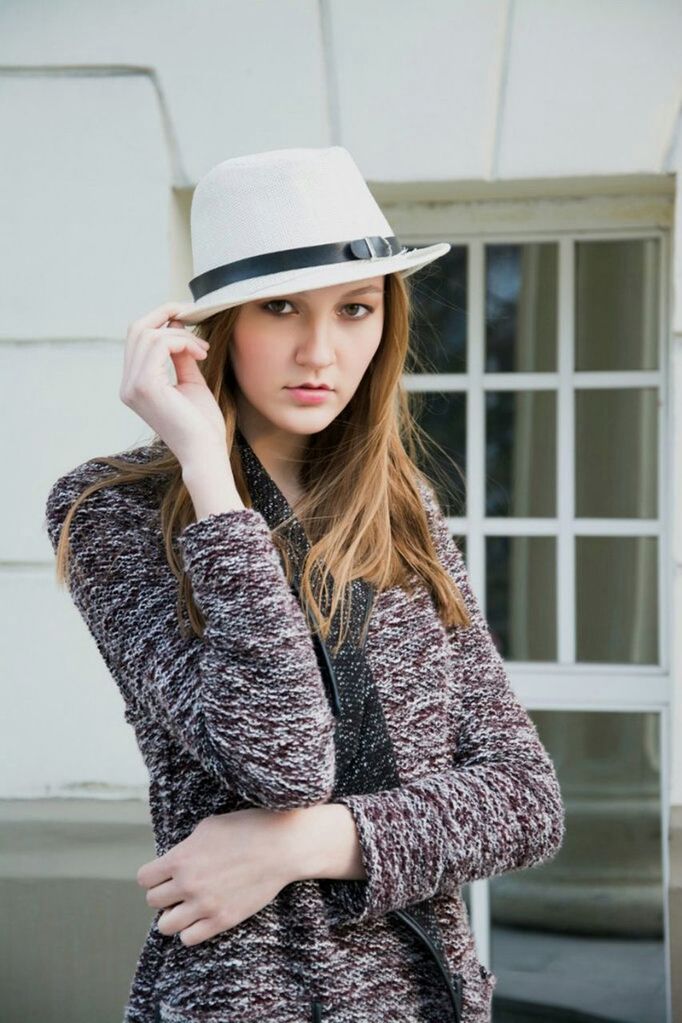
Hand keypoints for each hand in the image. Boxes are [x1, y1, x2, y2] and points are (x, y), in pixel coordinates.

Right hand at [120, 301, 229, 469]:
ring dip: (181, 335)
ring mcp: (133, 386)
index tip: (188, 321)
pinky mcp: (146, 386)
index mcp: (134, 385)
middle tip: (192, 315)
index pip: (137, 338)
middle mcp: (128, 385)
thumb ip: (180, 356)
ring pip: (149, 334)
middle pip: (136, 329)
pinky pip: (160, 344)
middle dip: (165, 314)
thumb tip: (175, 326)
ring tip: (203, 349)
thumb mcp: (190, 381)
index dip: (160, 321)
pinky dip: (183, 342)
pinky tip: (201, 354)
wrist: (206, 452)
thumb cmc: (202, 424)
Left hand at [136, 808, 298, 945]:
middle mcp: (188, 884)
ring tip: (188, 905)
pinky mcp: (222, 920)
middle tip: (180, 888)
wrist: (280, 846)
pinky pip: (189, 939)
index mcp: (181, 858)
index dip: (154, 875)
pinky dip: (191, 930)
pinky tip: (202, 916)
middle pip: (153, 901)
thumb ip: (185, 847)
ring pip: (165, 926)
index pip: (144, 878)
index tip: (166, 873)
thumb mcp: (208, 827)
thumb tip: (174, 861)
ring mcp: (205, 905)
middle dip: (164, 893)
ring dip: (174, 915)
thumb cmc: (246, 829)